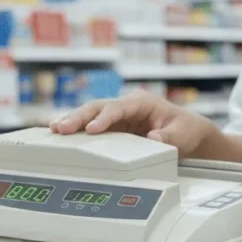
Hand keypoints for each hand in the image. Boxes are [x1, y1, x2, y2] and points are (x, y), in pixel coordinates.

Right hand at [50, 91, 218, 157]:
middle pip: (97, 108)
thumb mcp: (183, 135)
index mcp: (141, 102)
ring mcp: (117, 116)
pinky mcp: (113, 127)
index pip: (118, 108)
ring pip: (90, 115)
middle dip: (78, 117)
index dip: (104, 118)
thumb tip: (154, 139)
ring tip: (54, 130)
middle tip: (61, 128)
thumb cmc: (186, 130)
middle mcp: (125, 106)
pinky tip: (60, 136)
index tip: (92, 129)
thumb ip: (170, 138)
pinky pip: (91, 126)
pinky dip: (77, 130)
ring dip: (72, 122)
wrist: (187, 132)